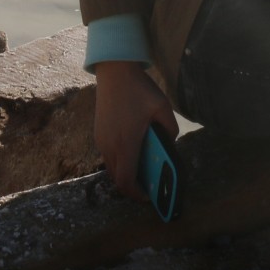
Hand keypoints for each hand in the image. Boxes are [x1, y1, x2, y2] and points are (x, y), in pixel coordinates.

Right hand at [93, 61, 178, 200]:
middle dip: (132, 186)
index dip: (136, 193)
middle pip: (117, 179)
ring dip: (125, 173)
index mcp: (127, 143)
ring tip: (142, 168)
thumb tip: (170, 143)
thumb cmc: (140, 90)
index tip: (148, 196)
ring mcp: (101, 141)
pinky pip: (108, 156)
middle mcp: (110, 146)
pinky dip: (119, 161)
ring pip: (111, 168)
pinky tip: (132, 152)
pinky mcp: (98, 134)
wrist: (114, 73)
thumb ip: (170, 129)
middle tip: (148, 184)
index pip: (127, 180)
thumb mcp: (163, 107)